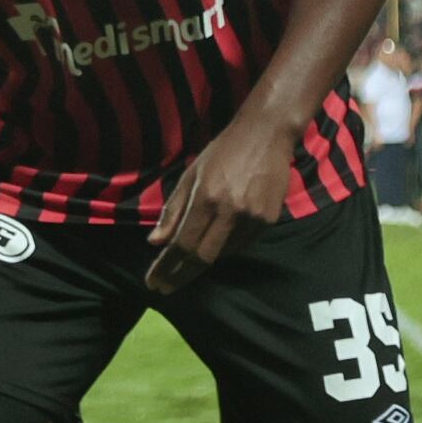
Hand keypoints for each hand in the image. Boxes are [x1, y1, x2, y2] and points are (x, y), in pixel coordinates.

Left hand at [145, 113, 295, 294]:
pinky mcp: (269, 220)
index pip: (182, 244)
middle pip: (202, 257)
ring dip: (201, 262)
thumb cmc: (222, 152)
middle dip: (180, 276)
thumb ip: (173, 210)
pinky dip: (224, 248)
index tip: (153, 282)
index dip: (166, 267)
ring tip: (184, 266)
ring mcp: (253, 218)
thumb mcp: (191, 175)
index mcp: (207, 198)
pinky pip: (241, 244)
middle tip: (164, 287)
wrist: (266, 135)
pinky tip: (213, 246)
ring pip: (223, 253)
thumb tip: (155, 243)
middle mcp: (230, 212)